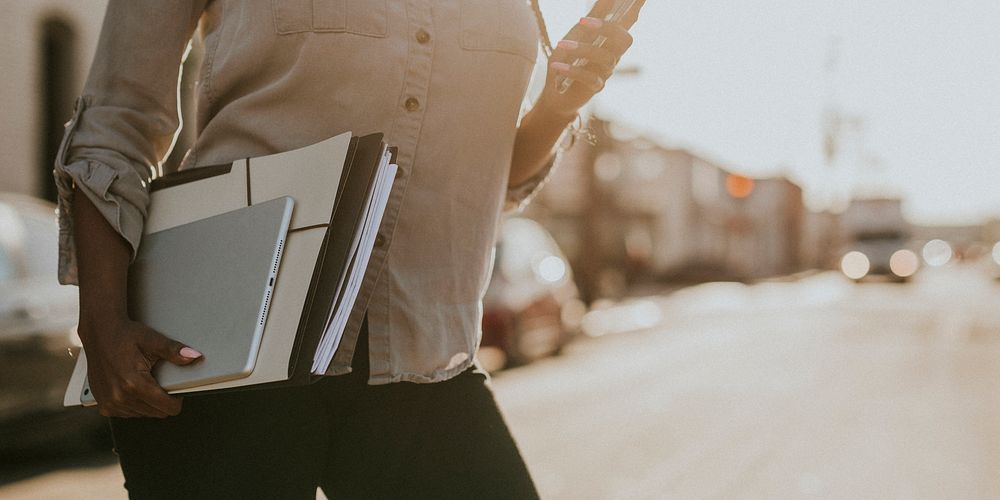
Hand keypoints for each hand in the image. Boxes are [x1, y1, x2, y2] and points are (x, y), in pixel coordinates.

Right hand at [81, 318, 201, 417]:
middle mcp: (119, 397)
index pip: (167, 408)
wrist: (100, 333)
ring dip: (148, 403)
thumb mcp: (152, 340)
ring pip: (143, 414)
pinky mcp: (104, 406)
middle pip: (157, 413)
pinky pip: (128, 414)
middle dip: (163, 400)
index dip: (177, 400)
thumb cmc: (124, 336)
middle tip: (158, 381)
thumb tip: (194, 356)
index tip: (176, 390)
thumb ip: (173, 351)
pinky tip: (131, 387)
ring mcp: (110, 403)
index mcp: (133, 384)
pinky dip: (134, 404)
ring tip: (143, 381)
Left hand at [536, 0, 644, 118]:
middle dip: (608, 28)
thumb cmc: (567, 60)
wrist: (554, 93)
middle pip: (625, 40)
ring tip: (561, 45)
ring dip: (582, 49)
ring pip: (605, 58)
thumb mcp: (575, 35)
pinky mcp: (595, 87)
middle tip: (583, 21)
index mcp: (610, 39)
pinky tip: (556, 67)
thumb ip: (591, 18)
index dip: (635, 8)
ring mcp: (606, 72)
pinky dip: (572, 70)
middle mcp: (612, 55)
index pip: (628, 21)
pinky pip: (590, 77)